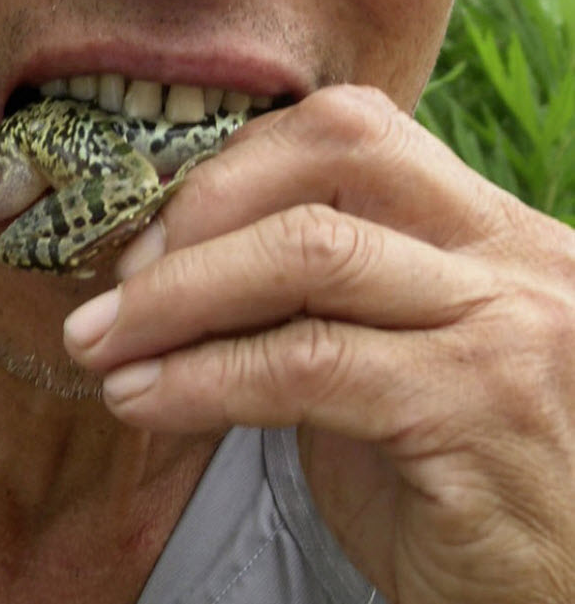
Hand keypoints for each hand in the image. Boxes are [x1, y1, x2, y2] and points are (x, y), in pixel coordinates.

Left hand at [63, 85, 574, 603]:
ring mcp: (503, 328)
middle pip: (333, 158)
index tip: (158, 229)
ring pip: (310, 253)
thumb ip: (316, 301)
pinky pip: (305, 365)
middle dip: (203, 208)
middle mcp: (510, 257)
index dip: (237, 165)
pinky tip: (144, 398)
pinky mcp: (475, 412)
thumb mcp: (396, 363)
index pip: (352, 129)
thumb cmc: (466, 484)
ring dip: (175, 296)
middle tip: (122, 279)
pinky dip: (201, 376)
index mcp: (489, 229)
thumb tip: (174, 262)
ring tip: (103, 342)